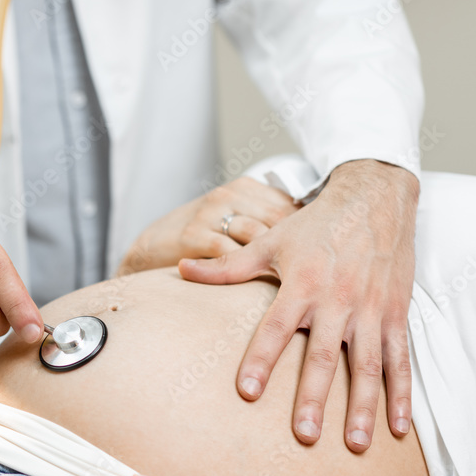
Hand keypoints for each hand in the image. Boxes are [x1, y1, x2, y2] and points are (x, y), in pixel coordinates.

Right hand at [118, 178, 297, 275]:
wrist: (152, 245)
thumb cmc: (201, 238)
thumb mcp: (234, 222)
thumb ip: (265, 224)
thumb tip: (313, 247)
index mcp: (246, 188)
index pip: (289, 206)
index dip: (309, 233)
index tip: (323, 257)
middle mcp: (230, 194)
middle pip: (278, 220)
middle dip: (297, 250)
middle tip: (313, 277)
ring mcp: (210, 212)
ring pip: (256, 236)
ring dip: (275, 264)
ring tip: (292, 287)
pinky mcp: (192, 233)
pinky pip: (227, 254)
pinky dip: (244, 272)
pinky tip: (256, 287)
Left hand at [179, 160, 418, 450]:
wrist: (374, 199)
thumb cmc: (315, 224)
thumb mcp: (269, 242)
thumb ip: (226, 266)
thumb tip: (181, 269)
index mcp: (301, 285)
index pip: (275, 328)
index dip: (260, 359)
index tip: (247, 392)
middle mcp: (336, 301)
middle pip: (323, 356)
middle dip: (313, 398)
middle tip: (304, 435)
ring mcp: (370, 310)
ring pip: (367, 366)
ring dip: (363, 406)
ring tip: (354, 444)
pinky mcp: (396, 315)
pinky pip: (400, 359)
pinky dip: (402, 394)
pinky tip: (398, 428)